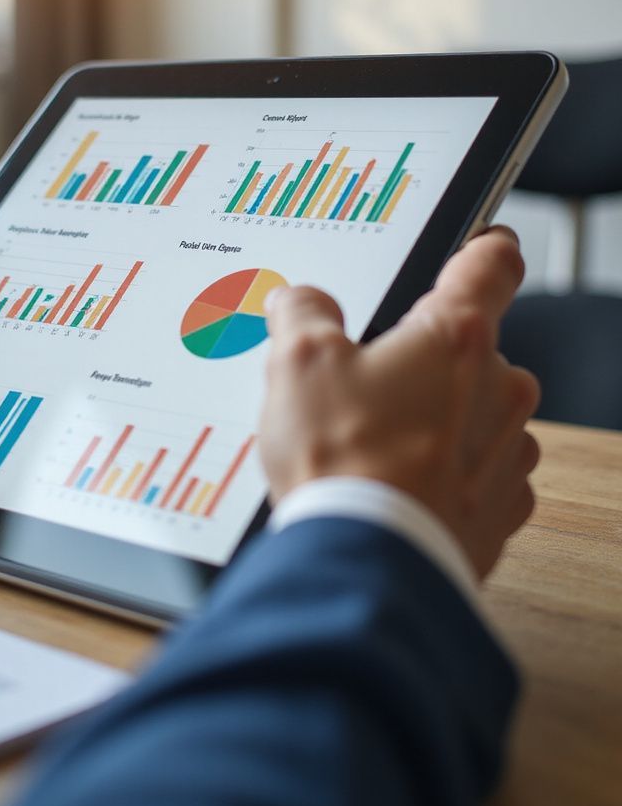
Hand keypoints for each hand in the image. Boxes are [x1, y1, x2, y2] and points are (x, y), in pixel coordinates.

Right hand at [258, 227, 539, 579]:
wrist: (366, 563)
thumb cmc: (344, 462)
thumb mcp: (297, 362)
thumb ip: (303, 312)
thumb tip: (302, 301)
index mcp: (456, 338)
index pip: (492, 262)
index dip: (482, 244)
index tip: (478, 242)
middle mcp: (499, 389)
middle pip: (471, 348)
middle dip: (422, 360)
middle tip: (366, 384)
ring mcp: (507, 452)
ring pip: (473, 412)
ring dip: (434, 419)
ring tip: (372, 444)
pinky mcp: (502, 507)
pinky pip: (476, 470)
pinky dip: (442, 471)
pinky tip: (394, 484)